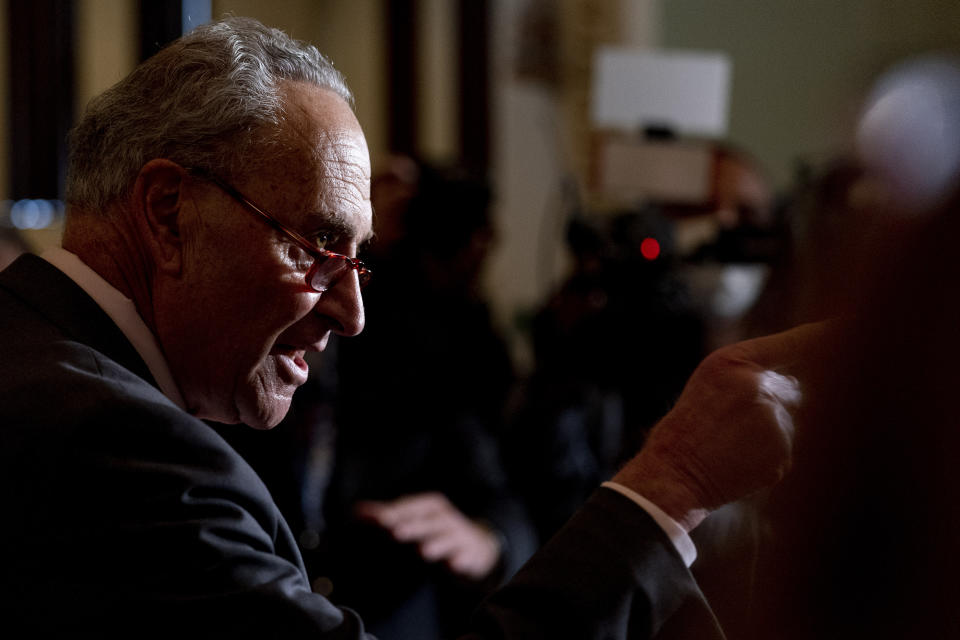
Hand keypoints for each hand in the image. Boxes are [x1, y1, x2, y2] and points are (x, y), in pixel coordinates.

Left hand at [354, 492, 501, 580]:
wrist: (477, 546)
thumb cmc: (437, 531)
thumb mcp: (417, 520)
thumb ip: (389, 516)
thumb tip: (357, 510)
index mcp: (429, 506)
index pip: (408, 507)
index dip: (392, 512)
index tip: (373, 519)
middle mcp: (444, 518)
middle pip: (427, 521)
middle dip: (412, 526)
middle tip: (395, 532)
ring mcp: (459, 536)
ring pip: (447, 539)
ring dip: (437, 544)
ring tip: (423, 551)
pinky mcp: (470, 554)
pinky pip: (466, 558)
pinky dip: (460, 561)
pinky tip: (454, 565)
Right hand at [613, 322, 828, 531]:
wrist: (675, 472)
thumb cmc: (690, 424)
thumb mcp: (712, 381)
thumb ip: (753, 372)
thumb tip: (800, 383)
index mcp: (734, 361)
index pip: (795, 343)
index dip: (825, 335)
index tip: (850, 324)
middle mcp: (757, 385)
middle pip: (793, 390)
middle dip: (774, 404)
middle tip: (733, 422)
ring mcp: (772, 420)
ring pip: (791, 422)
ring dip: (770, 432)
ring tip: (734, 443)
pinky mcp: (782, 452)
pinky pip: (787, 449)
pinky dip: (769, 457)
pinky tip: (742, 459)